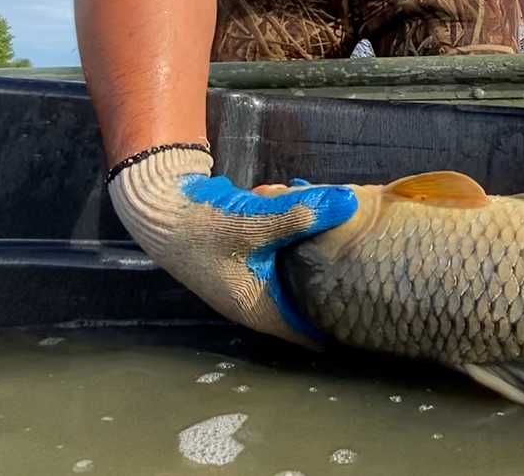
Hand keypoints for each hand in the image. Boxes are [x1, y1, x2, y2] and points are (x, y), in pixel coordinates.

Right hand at [106, 145, 356, 347]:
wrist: (160, 206)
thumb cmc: (203, 226)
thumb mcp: (254, 222)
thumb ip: (301, 215)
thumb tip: (347, 202)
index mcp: (256, 307)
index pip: (305, 329)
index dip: (334, 324)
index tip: (363, 315)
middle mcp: (252, 298)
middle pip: (303, 294)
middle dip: (326, 270)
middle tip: (351, 250)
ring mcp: (246, 276)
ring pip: (291, 265)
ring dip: (304, 239)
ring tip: (323, 213)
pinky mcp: (242, 253)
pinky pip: (276, 245)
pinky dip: (287, 224)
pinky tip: (289, 194)